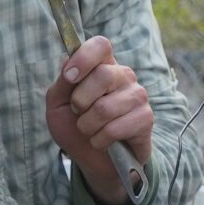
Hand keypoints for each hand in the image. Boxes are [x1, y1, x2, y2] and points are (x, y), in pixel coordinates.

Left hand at [46, 36, 153, 193]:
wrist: (92, 159)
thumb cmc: (74, 127)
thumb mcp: (57, 104)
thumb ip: (61, 83)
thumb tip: (68, 62)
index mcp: (102, 65)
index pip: (101, 45)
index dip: (84, 58)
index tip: (69, 78)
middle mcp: (123, 76)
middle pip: (103, 75)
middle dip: (81, 101)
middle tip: (79, 112)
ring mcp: (138, 96)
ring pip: (105, 107)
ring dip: (88, 126)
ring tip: (90, 130)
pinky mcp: (145, 119)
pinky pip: (116, 128)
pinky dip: (100, 140)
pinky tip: (104, 141)